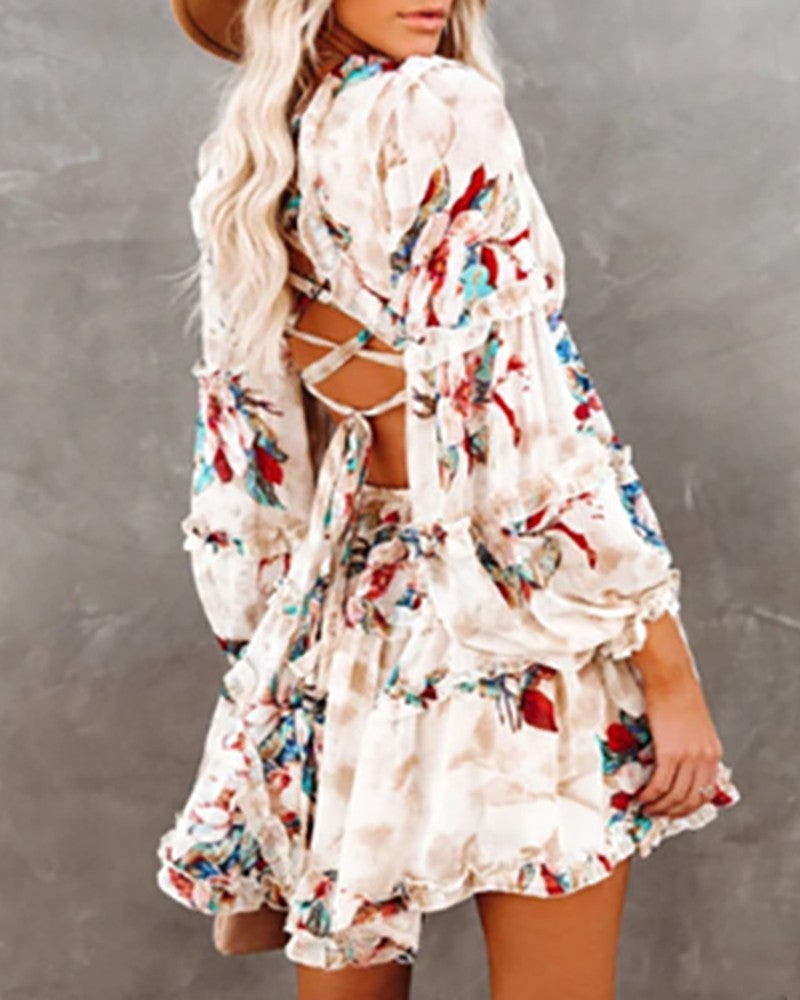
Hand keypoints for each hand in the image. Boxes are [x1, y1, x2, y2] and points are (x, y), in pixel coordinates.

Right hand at [630, 611, 723, 818]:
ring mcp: (689, 757)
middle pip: (689, 799)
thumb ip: (690, 748)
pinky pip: (660, 783)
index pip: (704, 793)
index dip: (687, 807)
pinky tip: (641, 796)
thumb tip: (674, 767)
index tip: (673, 811)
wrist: (671, 678)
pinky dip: (650, 795)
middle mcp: (705, 758)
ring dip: (658, 806)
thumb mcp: (693, 727)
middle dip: (671, 812)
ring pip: (674, 795)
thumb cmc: (678, 694)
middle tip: (655, 814)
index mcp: (712, 753)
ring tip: (645, 807)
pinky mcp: (670, 753)